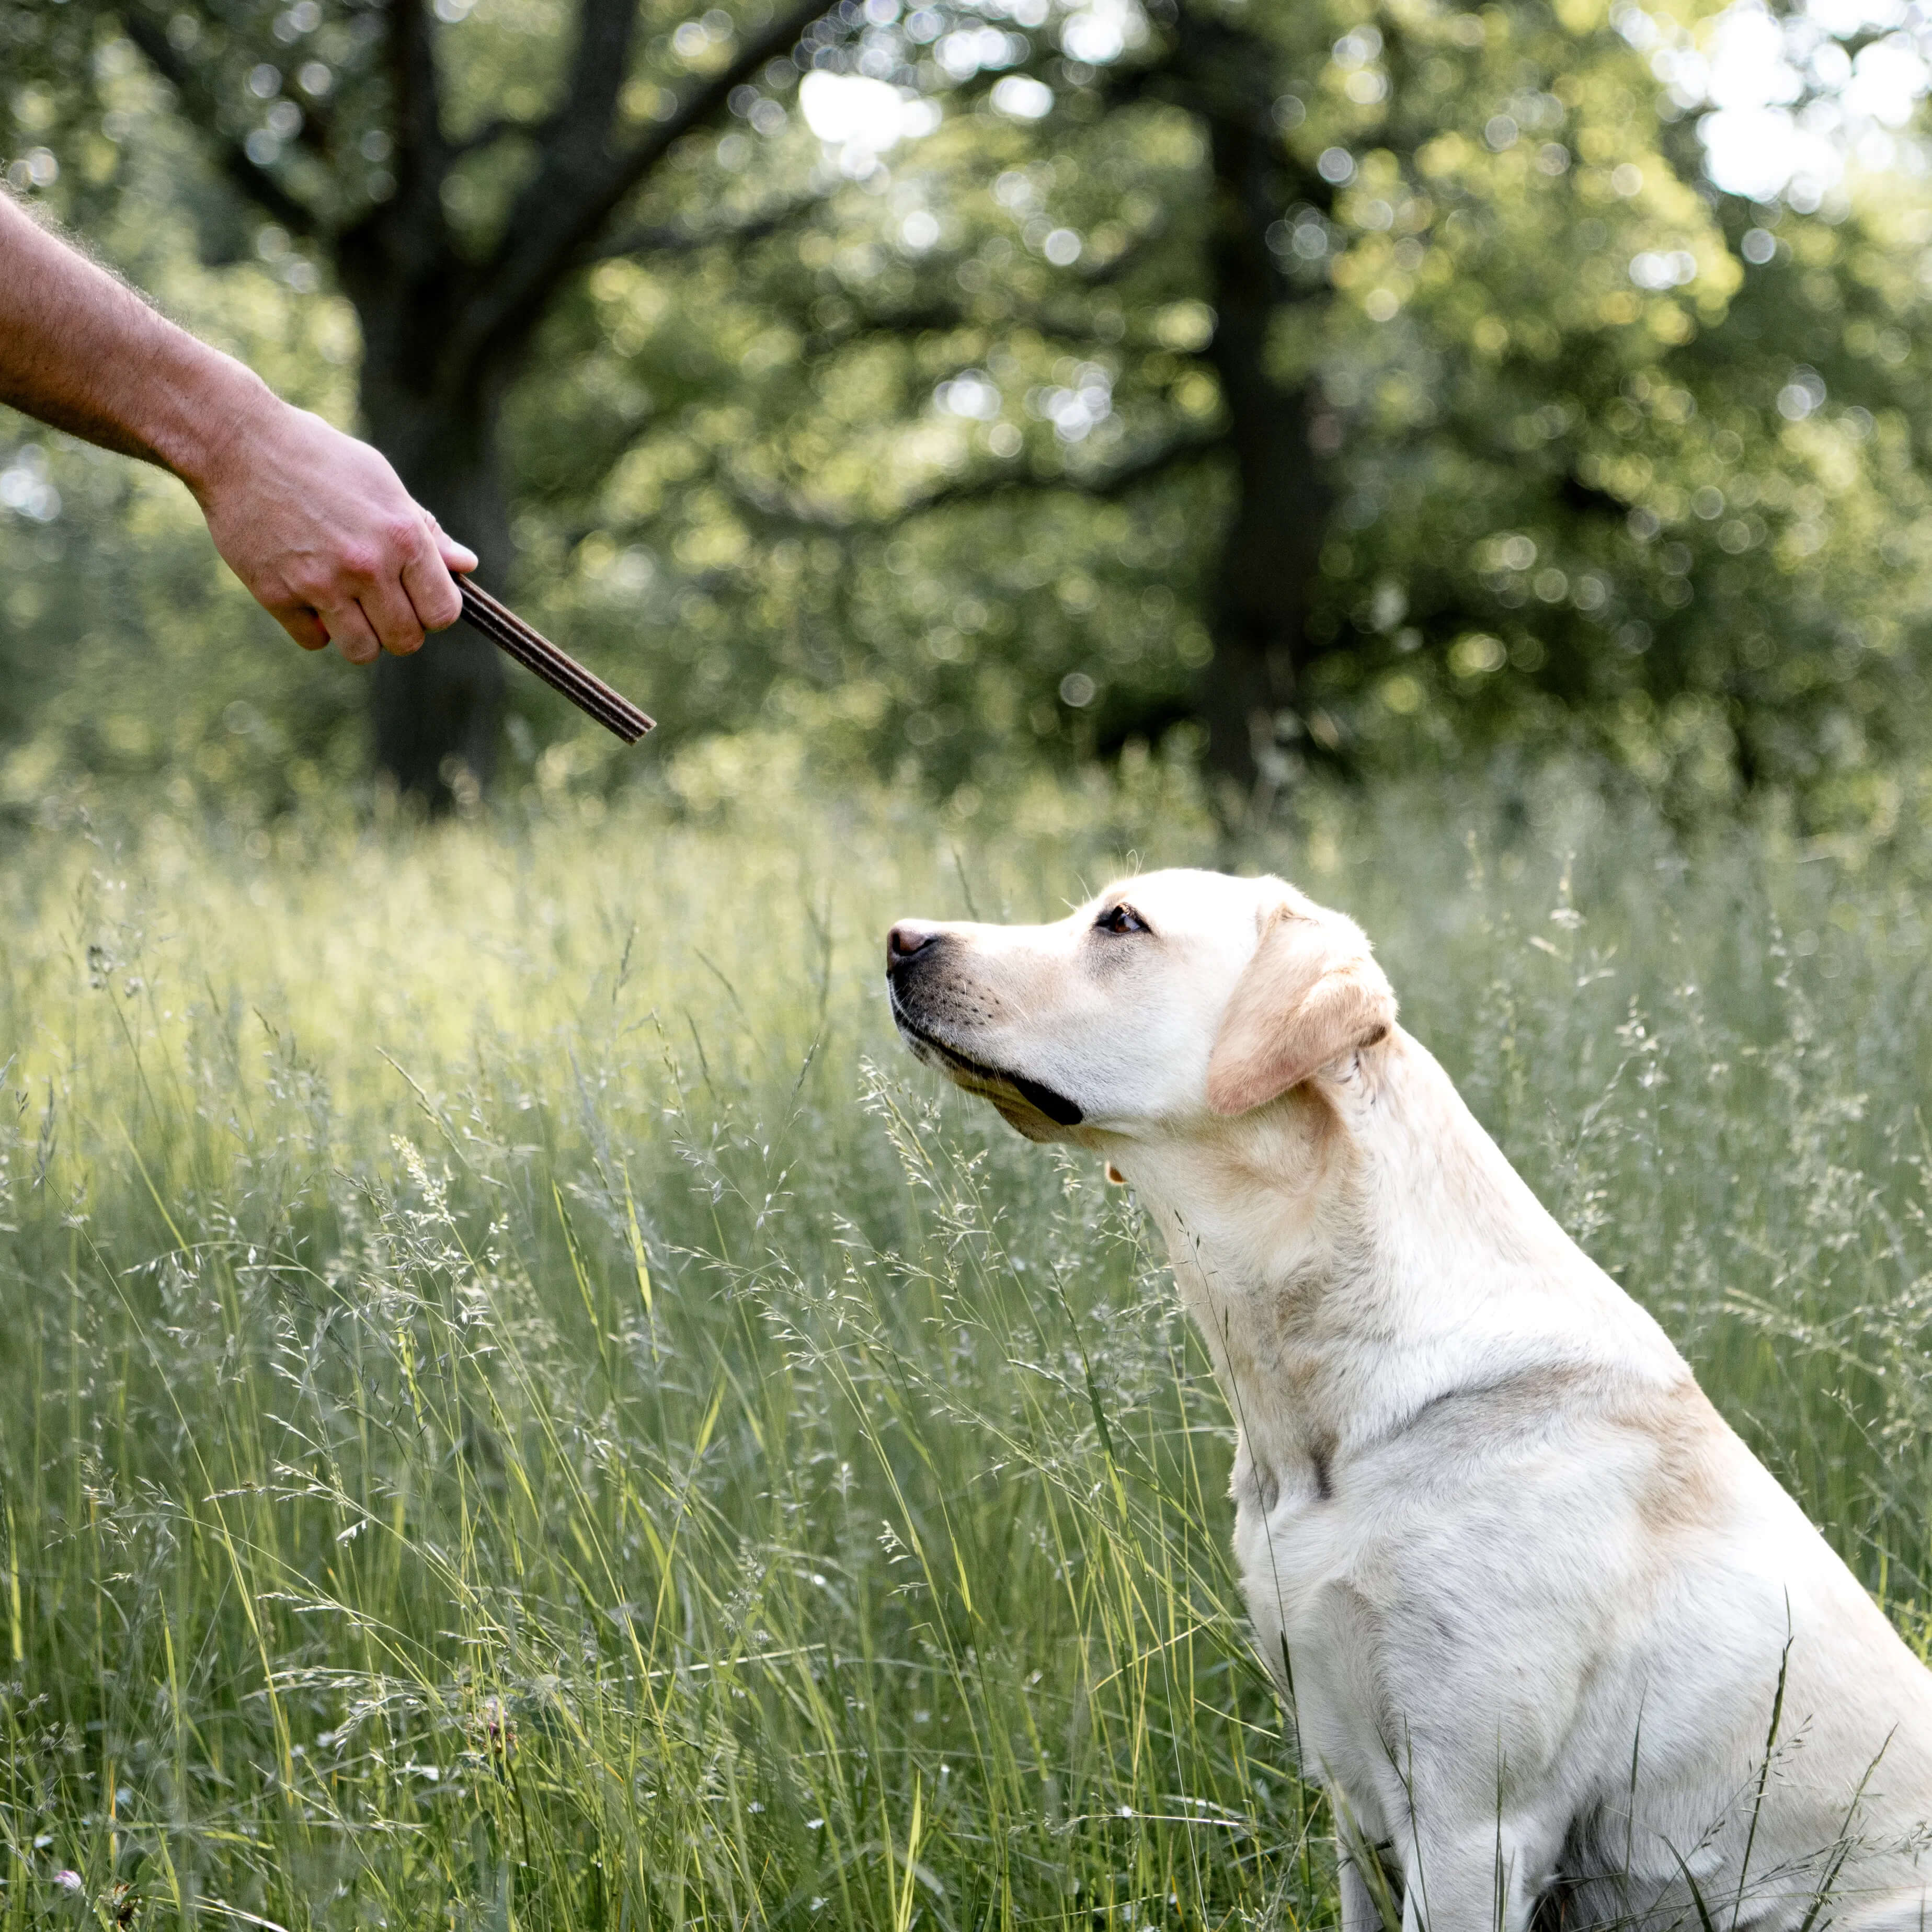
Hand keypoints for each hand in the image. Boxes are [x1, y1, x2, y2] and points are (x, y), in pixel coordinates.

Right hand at [192, 392, 476, 664]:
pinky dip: (314, 627)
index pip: (443, 612)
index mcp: (403, 537)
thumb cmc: (319, 458)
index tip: (416, 597)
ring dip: (359, 636)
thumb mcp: (382, 483)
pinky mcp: (277, 595)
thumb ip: (426, 531)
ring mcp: (321, 584)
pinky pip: (314, 641)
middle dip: (398, 628)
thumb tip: (466, 566)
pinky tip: (307, 594)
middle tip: (379, 603)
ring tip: (346, 605)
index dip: (433, 611)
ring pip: (363, 651)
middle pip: (406, 641)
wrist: (238, 443)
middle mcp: (367, 566)